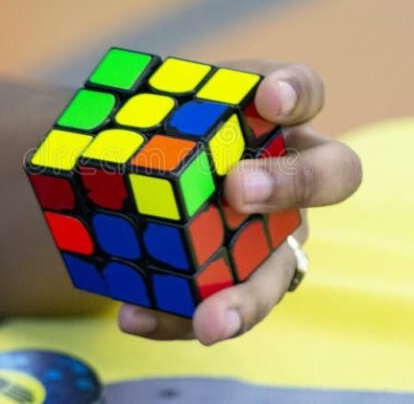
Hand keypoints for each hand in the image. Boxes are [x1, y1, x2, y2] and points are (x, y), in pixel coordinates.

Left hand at [118, 61, 361, 344]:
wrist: (137, 176)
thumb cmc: (159, 135)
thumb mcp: (144, 116)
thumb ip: (131, 120)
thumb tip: (82, 148)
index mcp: (269, 117)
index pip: (305, 90)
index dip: (295, 92)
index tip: (269, 98)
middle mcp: (288, 174)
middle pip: (331, 174)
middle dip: (290, 182)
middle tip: (240, 192)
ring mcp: (272, 232)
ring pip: (283, 267)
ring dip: (247, 297)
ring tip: (207, 322)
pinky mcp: (239, 279)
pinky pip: (222, 305)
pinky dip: (178, 318)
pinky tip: (136, 318)